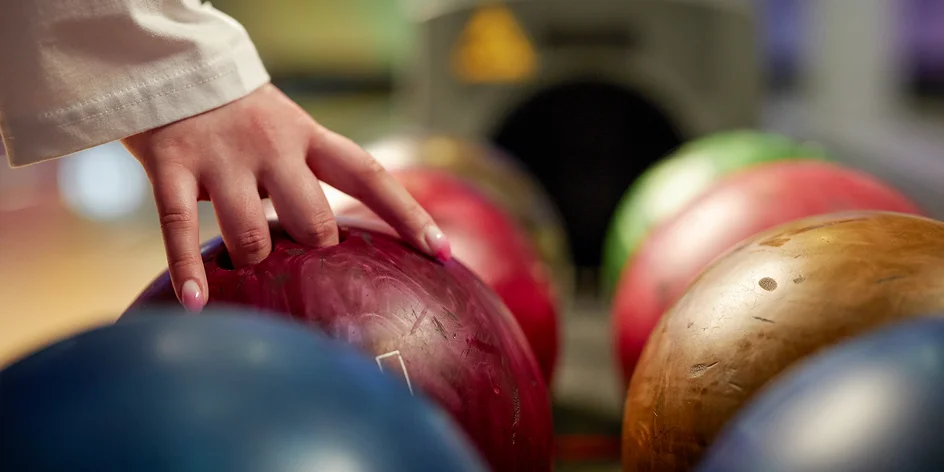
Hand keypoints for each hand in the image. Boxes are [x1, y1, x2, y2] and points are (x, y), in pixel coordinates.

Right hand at [122, 84, 450, 311]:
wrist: (172, 69)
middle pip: (313, 220)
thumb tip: (336, 251)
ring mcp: (222, 156)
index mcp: (309, 137)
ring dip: (255, 266)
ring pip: (251, 233)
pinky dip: (189, 269)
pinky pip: (179, 226)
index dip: (407, 214)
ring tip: (249, 279)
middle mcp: (273, 145)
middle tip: (309, 272)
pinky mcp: (171, 164)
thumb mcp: (290, 136)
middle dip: (316, 255)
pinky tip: (197, 303)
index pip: (370, 176)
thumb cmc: (242, 122)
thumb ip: (311, 183)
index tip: (441, 251)